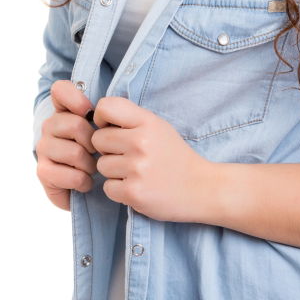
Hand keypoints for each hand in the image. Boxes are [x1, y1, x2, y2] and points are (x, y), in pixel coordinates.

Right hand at [35, 80, 97, 210]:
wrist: (86, 185)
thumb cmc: (99, 152)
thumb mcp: (107, 129)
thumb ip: (107, 113)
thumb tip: (105, 110)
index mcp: (64, 110)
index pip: (60, 90)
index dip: (76, 98)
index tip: (89, 112)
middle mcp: (49, 126)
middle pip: (76, 125)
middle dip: (94, 143)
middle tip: (97, 152)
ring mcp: (43, 148)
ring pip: (75, 152)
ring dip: (90, 165)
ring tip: (91, 169)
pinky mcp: (43, 172)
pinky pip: (72, 175)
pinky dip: (84, 181)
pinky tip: (84, 181)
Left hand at [91, 97, 212, 222]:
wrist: (201, 188)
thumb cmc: (175, 157)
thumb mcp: (158, 128)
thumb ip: (131, 119)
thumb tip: (98, 119)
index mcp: (147, 122)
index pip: (106, 106)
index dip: (101, 118)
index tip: (109, 128)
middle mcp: (141, 142)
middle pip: (98, 139)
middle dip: (108, 149)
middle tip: (127, 156)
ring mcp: (137, 168)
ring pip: (101, 165)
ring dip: (113, 172)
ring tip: (135, 173)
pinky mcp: (134, 192)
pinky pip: (107, 187)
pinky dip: (118, 190)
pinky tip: (136, 187)